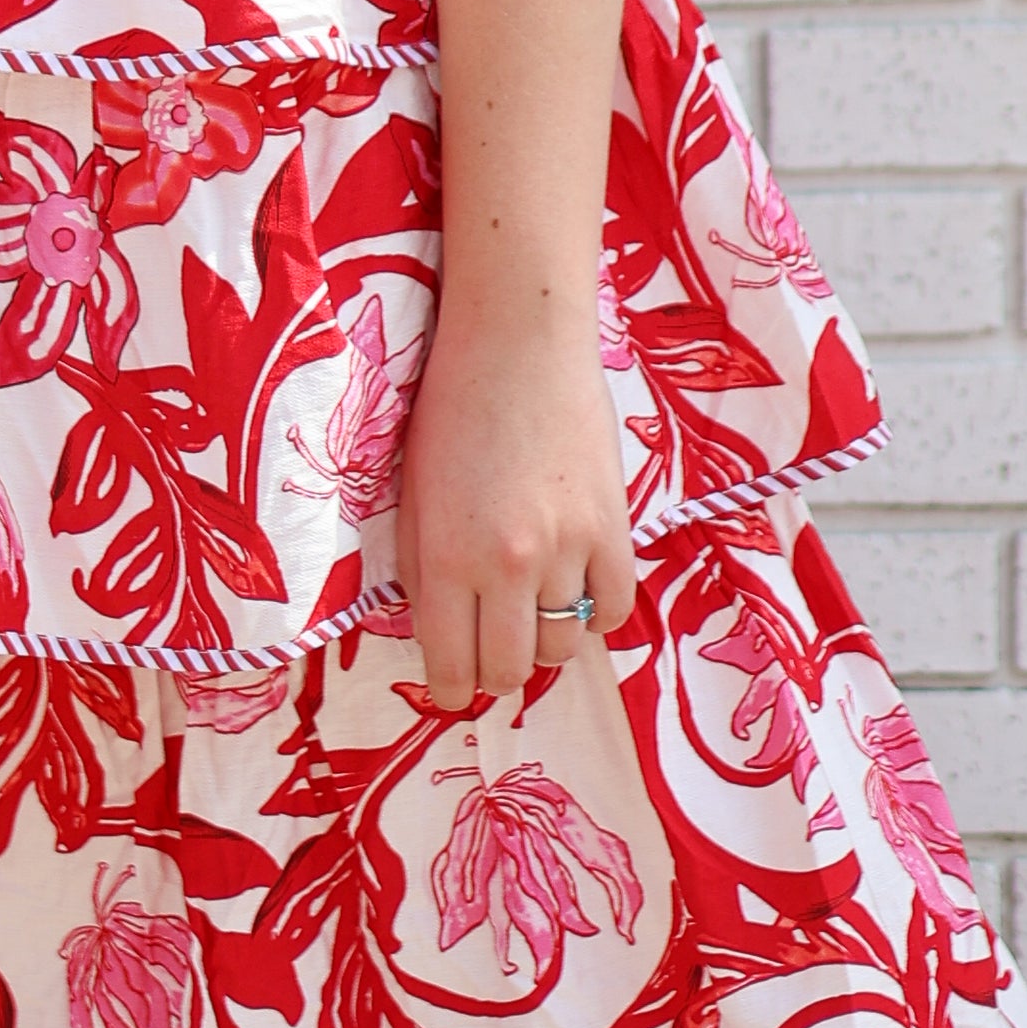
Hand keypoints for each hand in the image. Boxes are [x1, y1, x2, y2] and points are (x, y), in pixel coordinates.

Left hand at [393, 291, 638, 711]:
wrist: (519, 340)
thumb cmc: (451, 407)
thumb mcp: (413, 494)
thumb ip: (422, 571)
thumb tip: (439, 633)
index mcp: (444, 555)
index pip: (451, 665)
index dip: (449, 687)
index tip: (452, 683)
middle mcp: (506, 563)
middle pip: (508, 669)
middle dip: (493, 673)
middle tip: (489, 650)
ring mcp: (567, 546)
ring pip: (562, 646)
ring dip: (543, 639)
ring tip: (531, 610)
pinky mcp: (613, 527)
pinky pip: (613, 609)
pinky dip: (593, 613)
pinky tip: (575, 590)